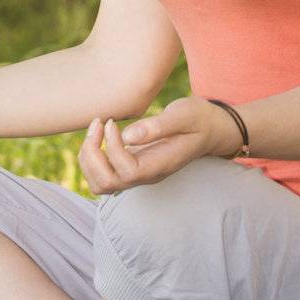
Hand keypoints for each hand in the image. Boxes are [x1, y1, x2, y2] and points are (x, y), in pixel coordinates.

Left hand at [78, 97, 240, 192]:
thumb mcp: (183, 115)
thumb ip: (158, 126)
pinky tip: (100, 134)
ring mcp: (138, 174)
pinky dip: (92, 158)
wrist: (211, 129)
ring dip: (89, 158)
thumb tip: (127, 136)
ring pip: (100, 184)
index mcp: (159, 165)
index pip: (126, 171)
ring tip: (95, 129)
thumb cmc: (198, 119)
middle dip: (93, 154)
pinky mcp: (132, 167)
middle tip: (98, 123)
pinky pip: (102, 176)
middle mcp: (146, 175)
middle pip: (106, 183)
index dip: (112, 148)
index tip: (112, 122)